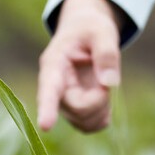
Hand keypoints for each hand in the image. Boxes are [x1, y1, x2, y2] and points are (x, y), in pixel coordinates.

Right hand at [37, 0, 122, 131]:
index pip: (49, 88)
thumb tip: (109, 83)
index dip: (47, 108)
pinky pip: (88, 126)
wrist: (85, 30)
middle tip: (109, 77)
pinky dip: (102, 117)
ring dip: (102, 109)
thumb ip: (106, 53)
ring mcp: (63, 101)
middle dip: (99, 99)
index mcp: (54, 63)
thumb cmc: (90, 28)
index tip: (46, 127)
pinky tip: (106, 99)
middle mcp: (55, 87)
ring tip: (107, 84)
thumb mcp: (101, 31)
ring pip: (83, 122)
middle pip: (76, 108)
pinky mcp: (74, 109)